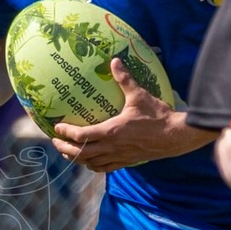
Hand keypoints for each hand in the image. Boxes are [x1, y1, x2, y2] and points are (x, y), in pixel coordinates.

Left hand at [51, 58, 179, 173]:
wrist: (176, 136)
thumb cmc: (157, 115)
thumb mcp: (139, 95)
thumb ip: (124, 79)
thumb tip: (114, 61)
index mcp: (111, 131)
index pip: (81, 136)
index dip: (66, 132)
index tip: (56, 127)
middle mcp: (112, 147)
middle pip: (80, 153)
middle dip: (64, 148)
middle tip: (55, 142)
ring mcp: (119, 157)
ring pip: (90, 163)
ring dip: (76, 159)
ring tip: (67, 152)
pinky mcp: (127, 162)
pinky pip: (104, 168)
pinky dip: (93, 166)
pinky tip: (89, 162)